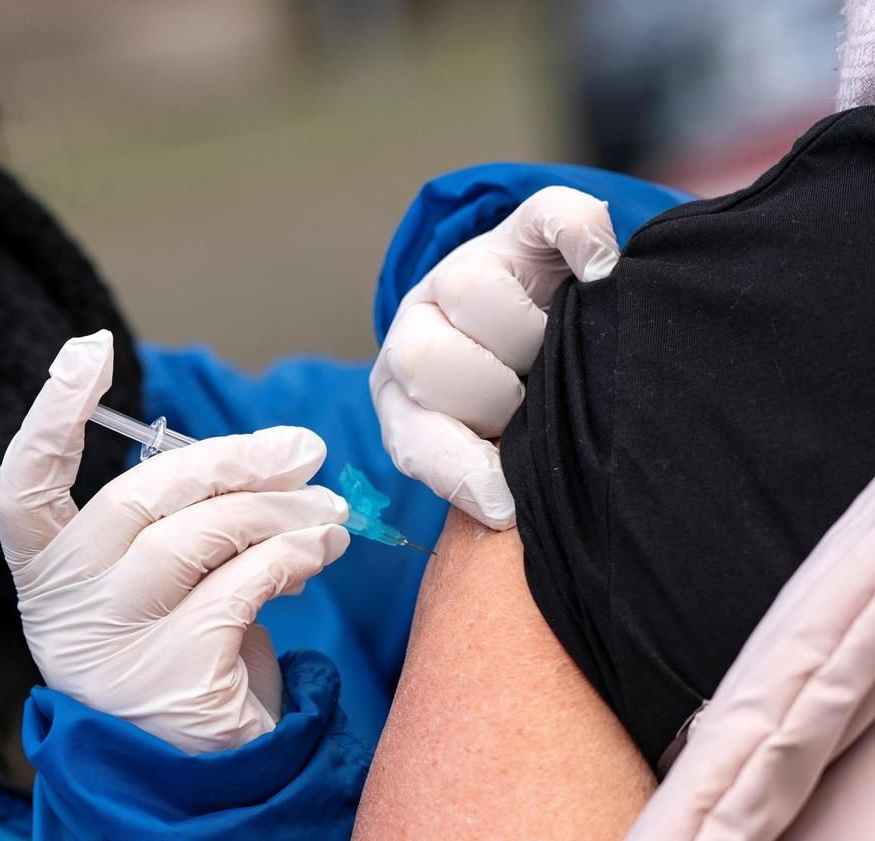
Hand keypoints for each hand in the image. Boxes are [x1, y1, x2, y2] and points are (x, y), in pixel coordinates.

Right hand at [0, 331, 349, 753]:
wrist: (186, 770)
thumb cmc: (172, 648)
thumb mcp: (155, 579)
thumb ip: (181, 517)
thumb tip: (272, 456)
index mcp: (46, 571)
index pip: (24, 484)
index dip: (51, 413)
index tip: (88, 349)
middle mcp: (65, 605)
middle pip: (142, 497)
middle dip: (235, 460)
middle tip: (304, 448)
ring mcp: (113, 645)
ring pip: (199, 537)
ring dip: (277, 510)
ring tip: (327, 509)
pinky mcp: (174, 676)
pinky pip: (243, 586)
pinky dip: (292, 556)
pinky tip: (318, 550)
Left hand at [370, 186, 619, 528]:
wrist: (548, 325)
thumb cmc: (519, 409)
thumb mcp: (490, 453)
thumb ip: (484, 476)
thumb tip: (508, 506)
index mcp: (403, 393)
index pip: (411, 434)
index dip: (460, 469)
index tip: (505, 501)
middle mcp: (420, 325)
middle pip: (425, 359)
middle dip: (490, 398)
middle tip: (531, 406)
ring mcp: (467, 266)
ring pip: (469, 290)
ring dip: (524, 334)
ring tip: (559, 355)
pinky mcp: (525, 224)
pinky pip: (550, 215)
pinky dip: (582, 238)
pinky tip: (602, 271)